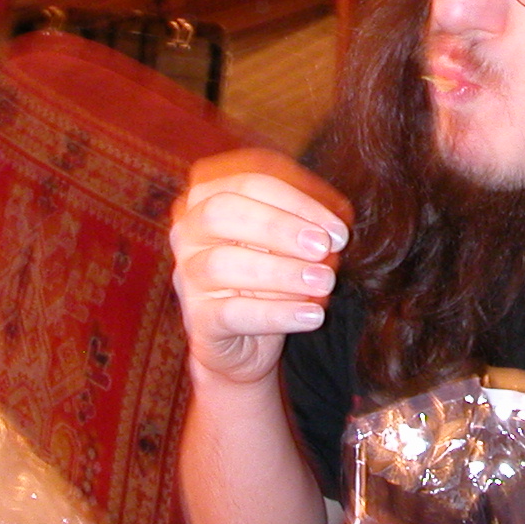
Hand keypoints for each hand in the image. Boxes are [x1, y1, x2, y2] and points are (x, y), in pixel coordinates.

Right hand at [171, 147, 351, 386]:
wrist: (245, 341)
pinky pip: (232, 313)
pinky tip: (312, 315)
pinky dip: (278, 313)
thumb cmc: (270, 276)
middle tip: (324, 248)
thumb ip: (310, 224)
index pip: (249, 182)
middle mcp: (188, 230)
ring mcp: (187, 275)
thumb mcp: (291, 242)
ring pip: (223, 263)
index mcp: (210, 196)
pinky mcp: (198, 319)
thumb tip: (337, 227)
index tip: (337, 227)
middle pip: (223, 211)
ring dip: (282, 271)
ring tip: (324, 282)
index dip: (296, 200)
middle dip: (279, 226)